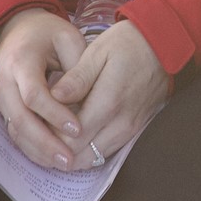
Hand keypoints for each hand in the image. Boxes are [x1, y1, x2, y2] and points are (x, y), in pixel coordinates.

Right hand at [0, 9, 87, 168]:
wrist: (16, 29)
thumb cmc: (48, 33)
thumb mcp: (67, 36)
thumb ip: (76, 65)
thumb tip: (82, 98)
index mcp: (20, 61)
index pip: (34, 95)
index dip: (55, 114)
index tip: (77, 129)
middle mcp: (5, 82)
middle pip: (20, 118)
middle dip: (44, 142)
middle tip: (69, 159)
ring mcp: (1, 97)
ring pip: (15, 129)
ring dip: (37, 149)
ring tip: (63, 163)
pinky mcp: (4, 107)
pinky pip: (14, 130)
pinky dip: (30, 145)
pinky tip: (50, 157)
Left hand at [46, 21, 171, 170]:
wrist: (165, 42)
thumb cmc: (128, 43)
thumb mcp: (98, 52)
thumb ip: (75, 79)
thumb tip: (53, 98)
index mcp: (109, 103)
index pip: (70, 139)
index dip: (48, 139)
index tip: (34, 127)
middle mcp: (122, 122)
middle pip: (81, 157)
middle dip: (57, 152)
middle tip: (39, 138)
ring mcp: (132, 128)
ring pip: (95, 158)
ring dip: (73, 155)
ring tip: (54, 139)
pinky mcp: (137, 128)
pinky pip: (107, 150)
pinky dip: (89, 149)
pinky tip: (77, 137)